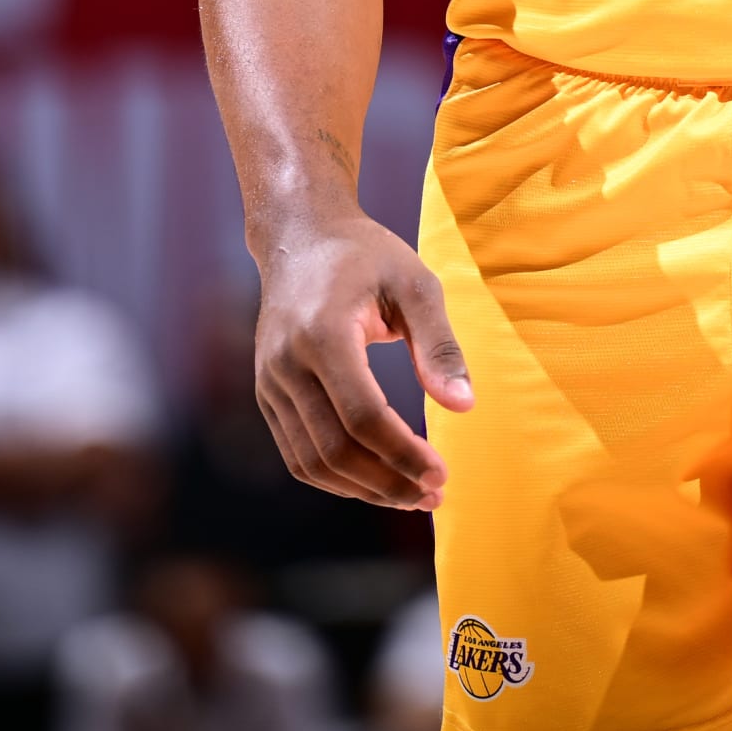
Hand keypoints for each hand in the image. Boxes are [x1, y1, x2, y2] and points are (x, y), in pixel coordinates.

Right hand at [254, 209, 471, 509]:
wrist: (301, 235)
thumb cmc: (366, 255)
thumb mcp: (414, 284)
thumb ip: (439, 345)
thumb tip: (464, 407)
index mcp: (323, 334)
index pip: (362, 418)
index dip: (403, 455)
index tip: (442, 474)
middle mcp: (287, 364)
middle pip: (335, 450)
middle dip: (387, 482)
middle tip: (433, 494)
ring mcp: (270, 382)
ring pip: (311, 462)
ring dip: (363, 489)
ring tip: (411, 495)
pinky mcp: (267, 393)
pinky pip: (297, 453)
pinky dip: (336, 476)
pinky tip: (376, 478)